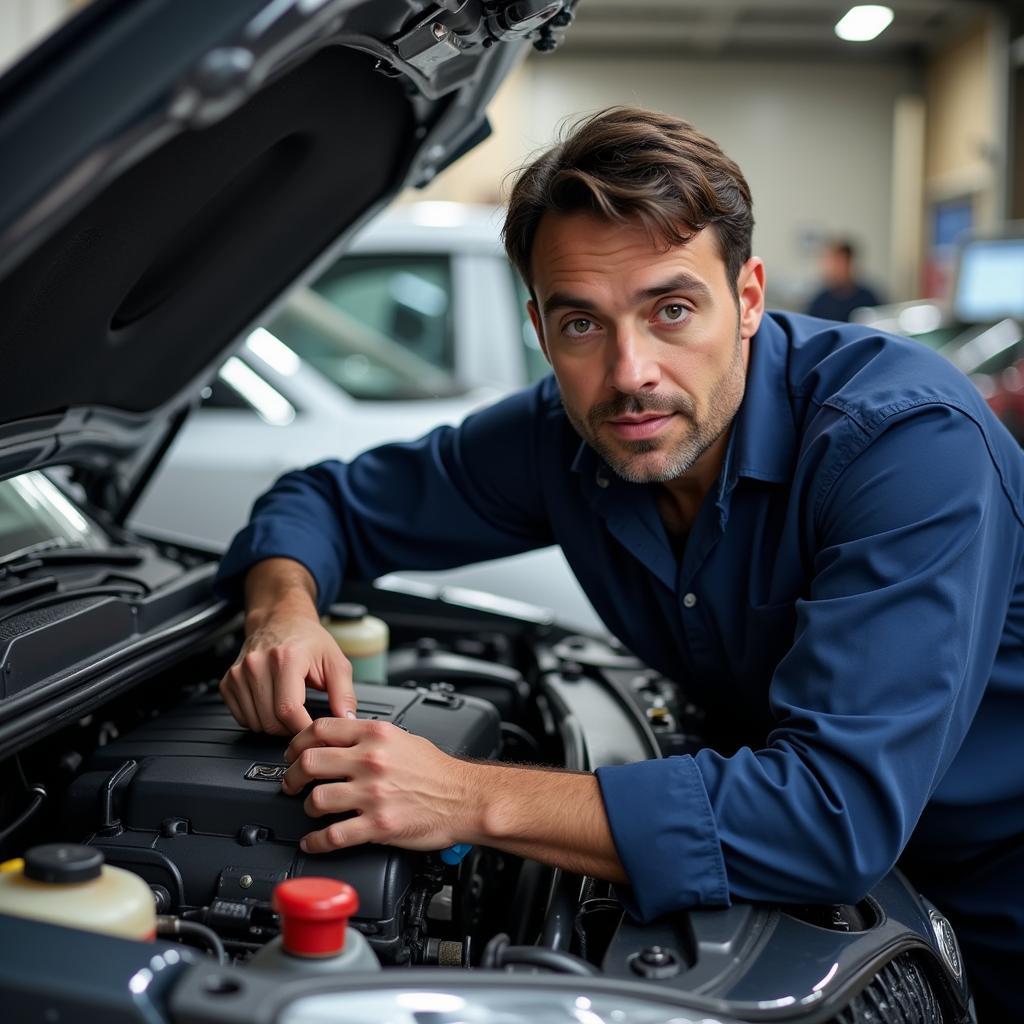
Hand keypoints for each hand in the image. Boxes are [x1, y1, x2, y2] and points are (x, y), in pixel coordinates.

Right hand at [219, 614, 355, 734]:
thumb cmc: (308, 641)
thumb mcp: (335, 662)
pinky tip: (272, 704)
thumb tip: (347, 720)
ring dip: (275, 725)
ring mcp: (238, 674)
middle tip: (304, 717)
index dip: (304, 729)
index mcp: (286, 657)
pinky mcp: (227, 682)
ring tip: (290, 707)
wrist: (281, 621)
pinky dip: (258, 719)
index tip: (315, 733)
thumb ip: (344, 694)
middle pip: (271, 720)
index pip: (289, 710)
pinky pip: (242, 718)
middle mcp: (257, 664)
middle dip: (291, 728)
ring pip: (256, 723)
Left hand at [281, 718, 478, 853]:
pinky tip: (313, 842)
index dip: (298, 741)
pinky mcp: (377, 825)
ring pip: (316, 799)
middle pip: (310, 762)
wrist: (465, 798)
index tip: (293, 751)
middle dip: (293, 775)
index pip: (321, 729)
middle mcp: (371, 761)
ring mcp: (373, 794)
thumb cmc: (439, 771)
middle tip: (291, 782)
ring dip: (307, 808)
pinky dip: (316, 842)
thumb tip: (342, 737)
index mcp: (376, 735)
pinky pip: (333, 836)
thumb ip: (370, 736)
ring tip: (311, 810)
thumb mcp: (404, 737)